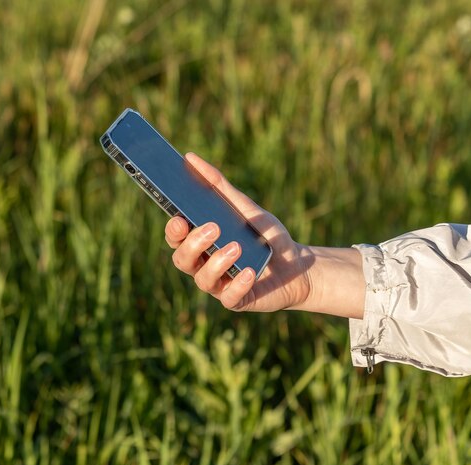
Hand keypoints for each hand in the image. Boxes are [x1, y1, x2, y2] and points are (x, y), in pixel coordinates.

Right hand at [165, 153, 314, 311]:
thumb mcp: (244, 207)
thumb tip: (190, 158)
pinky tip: (250, 271)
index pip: (176, 238)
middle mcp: (204, 265)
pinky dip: (238, 284)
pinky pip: (229, 297)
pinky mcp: (237, 301)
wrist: (297, 264)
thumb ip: (218, 185)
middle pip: (182, 259)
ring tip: (236, 247)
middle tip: (213, 228)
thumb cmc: (265, 236)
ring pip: (202, 280)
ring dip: (217, 262)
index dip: (173, 230)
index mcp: (200, 243)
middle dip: (193, 244)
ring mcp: (219, 285)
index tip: (179, 218)